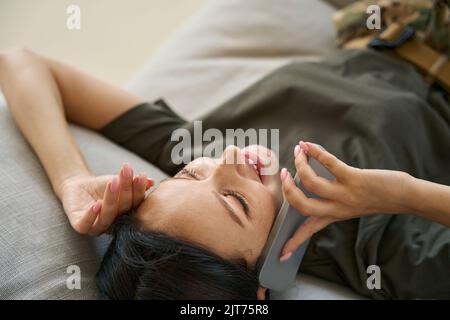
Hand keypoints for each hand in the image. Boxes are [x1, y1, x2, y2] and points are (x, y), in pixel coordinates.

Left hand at [59, 163, 153, 234]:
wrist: (77, 186)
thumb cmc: (101, 186)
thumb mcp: (118, 181)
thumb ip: (133, 182)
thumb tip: (151, 181)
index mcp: (126, 214)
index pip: (136, 203)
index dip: (139, 189)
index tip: (141, 175)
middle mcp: (114, 223)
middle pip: (123, 208)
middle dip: (126, 189)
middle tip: (126, 172)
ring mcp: (97, 227)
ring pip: (107, 217)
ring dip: (111, 199)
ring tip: (113, 182)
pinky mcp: (80, 226)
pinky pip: (86, 224)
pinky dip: (91, 215)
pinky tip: (96, 204)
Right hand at [279, 141, 410, 260]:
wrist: (403, 197)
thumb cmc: (378, 199)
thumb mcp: (351, 207)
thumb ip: (332, 202)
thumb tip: (311, 182)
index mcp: (334, 216)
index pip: (309, 230)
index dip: (293, 242)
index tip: (282, 254)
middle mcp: (337, 208)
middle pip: (301, 204)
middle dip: (287, 189)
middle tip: (283, 174)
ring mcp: (344, 194)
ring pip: (311, 182)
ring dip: (300, 164)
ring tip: (298, 152)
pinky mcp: (354, 178)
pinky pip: (329, 164)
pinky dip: (316, 152)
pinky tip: (308, 145)